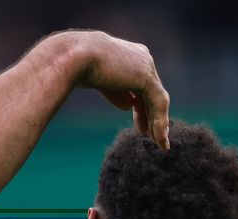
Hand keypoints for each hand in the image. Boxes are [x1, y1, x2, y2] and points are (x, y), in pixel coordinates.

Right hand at [63, 31, 170, 148]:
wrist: (76, 56)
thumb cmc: (79, 64)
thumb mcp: (100, 81)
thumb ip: (116, 93)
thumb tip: (129, 106)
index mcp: (131, 56)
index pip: (142, 84)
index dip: (141, 106)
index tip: (141, 125)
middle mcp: (142, 59)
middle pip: (152, 92)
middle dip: (152, 116)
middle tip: (153, 136)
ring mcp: (146, 67)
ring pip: (158, 100)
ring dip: (159, 123)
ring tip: (160, 143)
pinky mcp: (146, 78)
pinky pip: (158, 104)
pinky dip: (159, 123)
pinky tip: (159, 138)